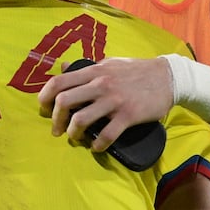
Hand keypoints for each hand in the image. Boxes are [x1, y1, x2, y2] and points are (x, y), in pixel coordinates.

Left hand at [38, 56, 173, 151]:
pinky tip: (96, 147)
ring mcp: (114, 100)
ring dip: (73, 133)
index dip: (45, 96)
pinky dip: (97, 145)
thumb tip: (63, 67)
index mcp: (94, 70)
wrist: (167, 77)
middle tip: (57, 129)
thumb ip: (87, 67)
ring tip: (75, 138)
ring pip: (81, 119)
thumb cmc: (136, 69)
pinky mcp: (128, 116)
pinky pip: (107, 135)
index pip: (59, 81)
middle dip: (55, 118)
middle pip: (64, 101)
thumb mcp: (109, 62)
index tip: (42, 107)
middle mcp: (100, 84)